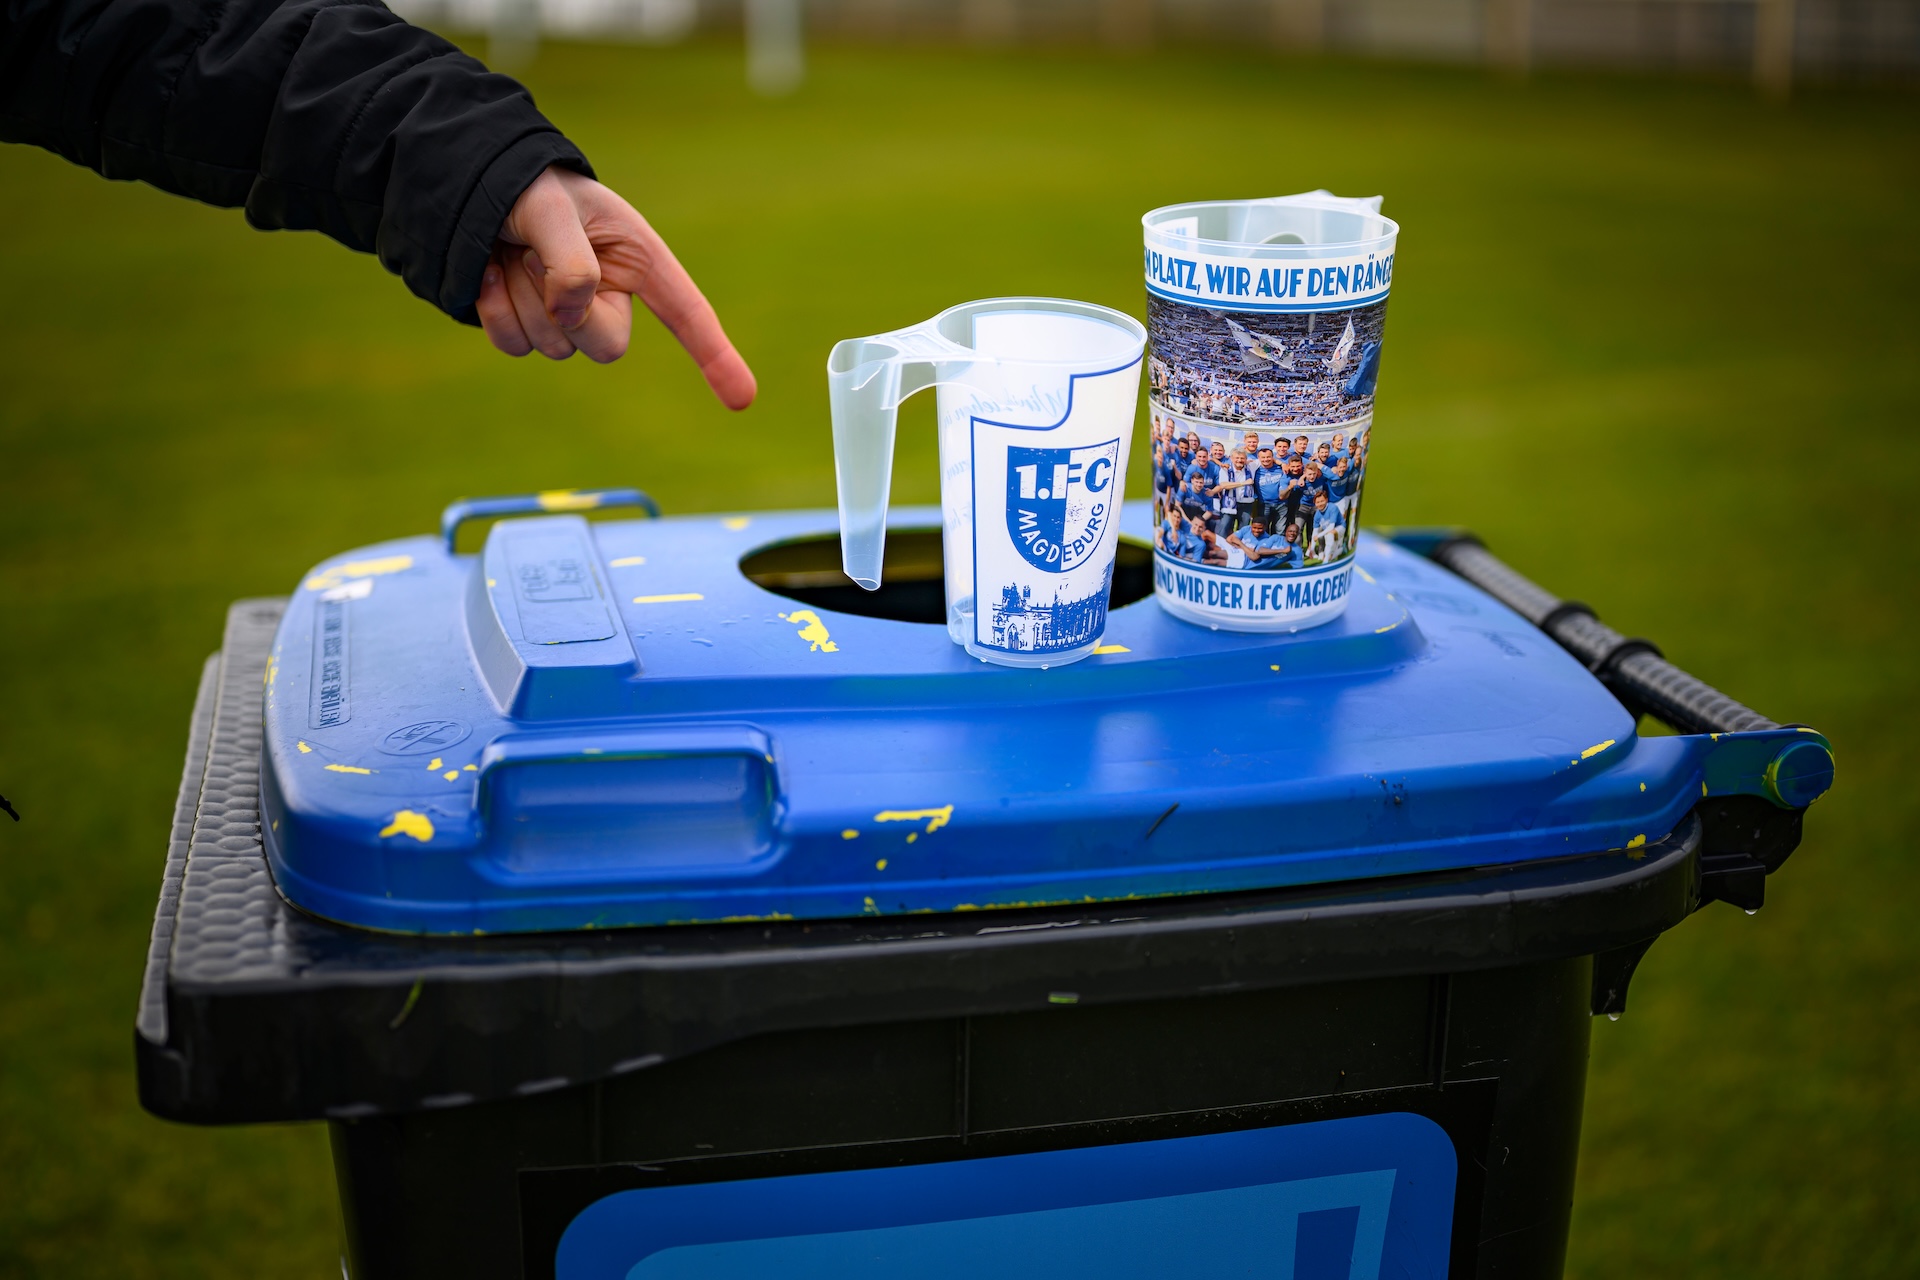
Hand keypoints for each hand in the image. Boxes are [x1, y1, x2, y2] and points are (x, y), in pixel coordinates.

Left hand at [478, 166, 755, 409]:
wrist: (467, 183)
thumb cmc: (524, 184)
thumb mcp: (552, 209)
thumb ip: (571, 263)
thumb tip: (571, 314)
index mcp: (637, 259)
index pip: (685, 312)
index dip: (715, 355)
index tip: (743, 399)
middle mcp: (610, 293)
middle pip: (606, 346)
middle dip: (568, 311)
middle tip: (534, 258)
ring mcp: (567, 315)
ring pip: (553, 345)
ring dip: (523, 297)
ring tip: (511, 250)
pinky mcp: (527, 326)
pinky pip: (515, 344)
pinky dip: (496, 309)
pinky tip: (488, 272)